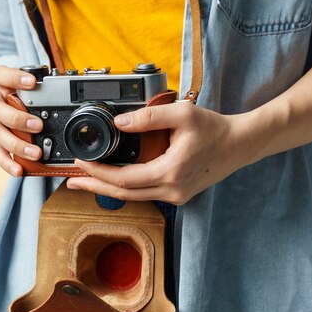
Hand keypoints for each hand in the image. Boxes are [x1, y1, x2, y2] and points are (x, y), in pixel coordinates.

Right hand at [0, 65, 44, 176]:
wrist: (0, 97)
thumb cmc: (15, 89)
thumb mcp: (24, 81)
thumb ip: (36, 84)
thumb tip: (59, 88)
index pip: (2, 75)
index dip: (15, 78)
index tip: (32, 82)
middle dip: (17, 119)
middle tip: (38, 125)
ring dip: (16, 145)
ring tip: (35, 153)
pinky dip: (7, 161)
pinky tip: (18, 169)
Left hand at [67, 103, 256, 204]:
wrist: (240, 144)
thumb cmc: (214, 128)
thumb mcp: (181, 114)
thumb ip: (148, 117)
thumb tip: (119, 122)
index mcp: (170, 172)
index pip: (124, 179)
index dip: (98, 173)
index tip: (80, 162)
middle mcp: (172, 190)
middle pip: (124, 194)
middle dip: (94, 186)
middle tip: (71, 181)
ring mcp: (176, 196)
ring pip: (134, 197)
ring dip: (108, 188)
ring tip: (85, 180)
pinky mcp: (179, 195)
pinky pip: (145, 194)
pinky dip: (126, 187)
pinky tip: (112, 180)